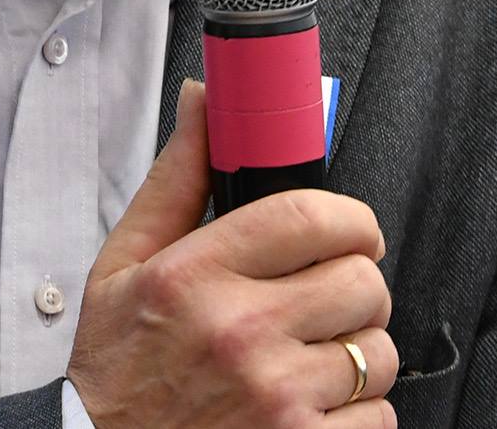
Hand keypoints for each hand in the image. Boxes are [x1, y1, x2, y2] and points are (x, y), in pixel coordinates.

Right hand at [66, 80, 398, 427]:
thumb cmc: (117, 366)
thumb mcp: (124, 263)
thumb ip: (177, 179)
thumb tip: (205, 99)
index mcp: (195, 276)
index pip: (311, 216)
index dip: (350, 218)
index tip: (349, 230)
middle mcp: (241, 334)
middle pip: (361, 280)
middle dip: (353, 283)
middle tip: (325, 296)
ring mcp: (275, 398)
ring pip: (378, 351)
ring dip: (356, 351)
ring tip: (313, 356)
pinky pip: (379, 417)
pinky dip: (359, 413)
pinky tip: (315, 405)